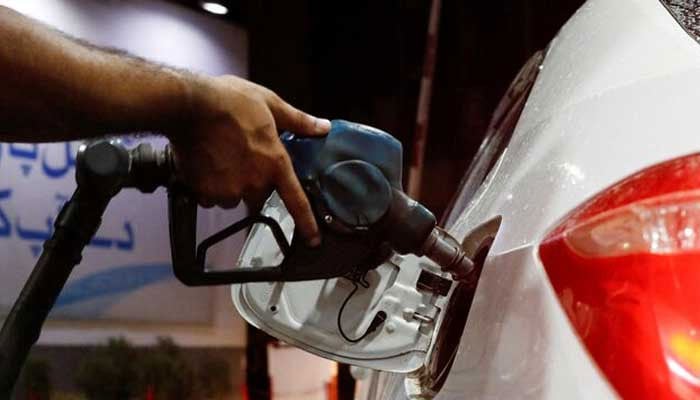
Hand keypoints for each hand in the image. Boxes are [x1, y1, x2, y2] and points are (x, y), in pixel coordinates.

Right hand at [168, 75, 329, 245]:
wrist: (190, 105)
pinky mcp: (205, 192)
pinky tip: (205, 164)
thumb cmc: (230, 100)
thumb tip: (323, 127)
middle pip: (257, 196)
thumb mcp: (271, 103)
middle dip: (251, 182)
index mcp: (274, 163)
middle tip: (240, 156)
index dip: (307, 224)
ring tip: (220, 157)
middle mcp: (254, 182)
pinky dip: (208, 187)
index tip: (312, 240)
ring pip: (232, 197)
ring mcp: (229, 190)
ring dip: (229, 185)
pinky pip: (209, 198)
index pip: (296, 201)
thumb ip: (298, 121)